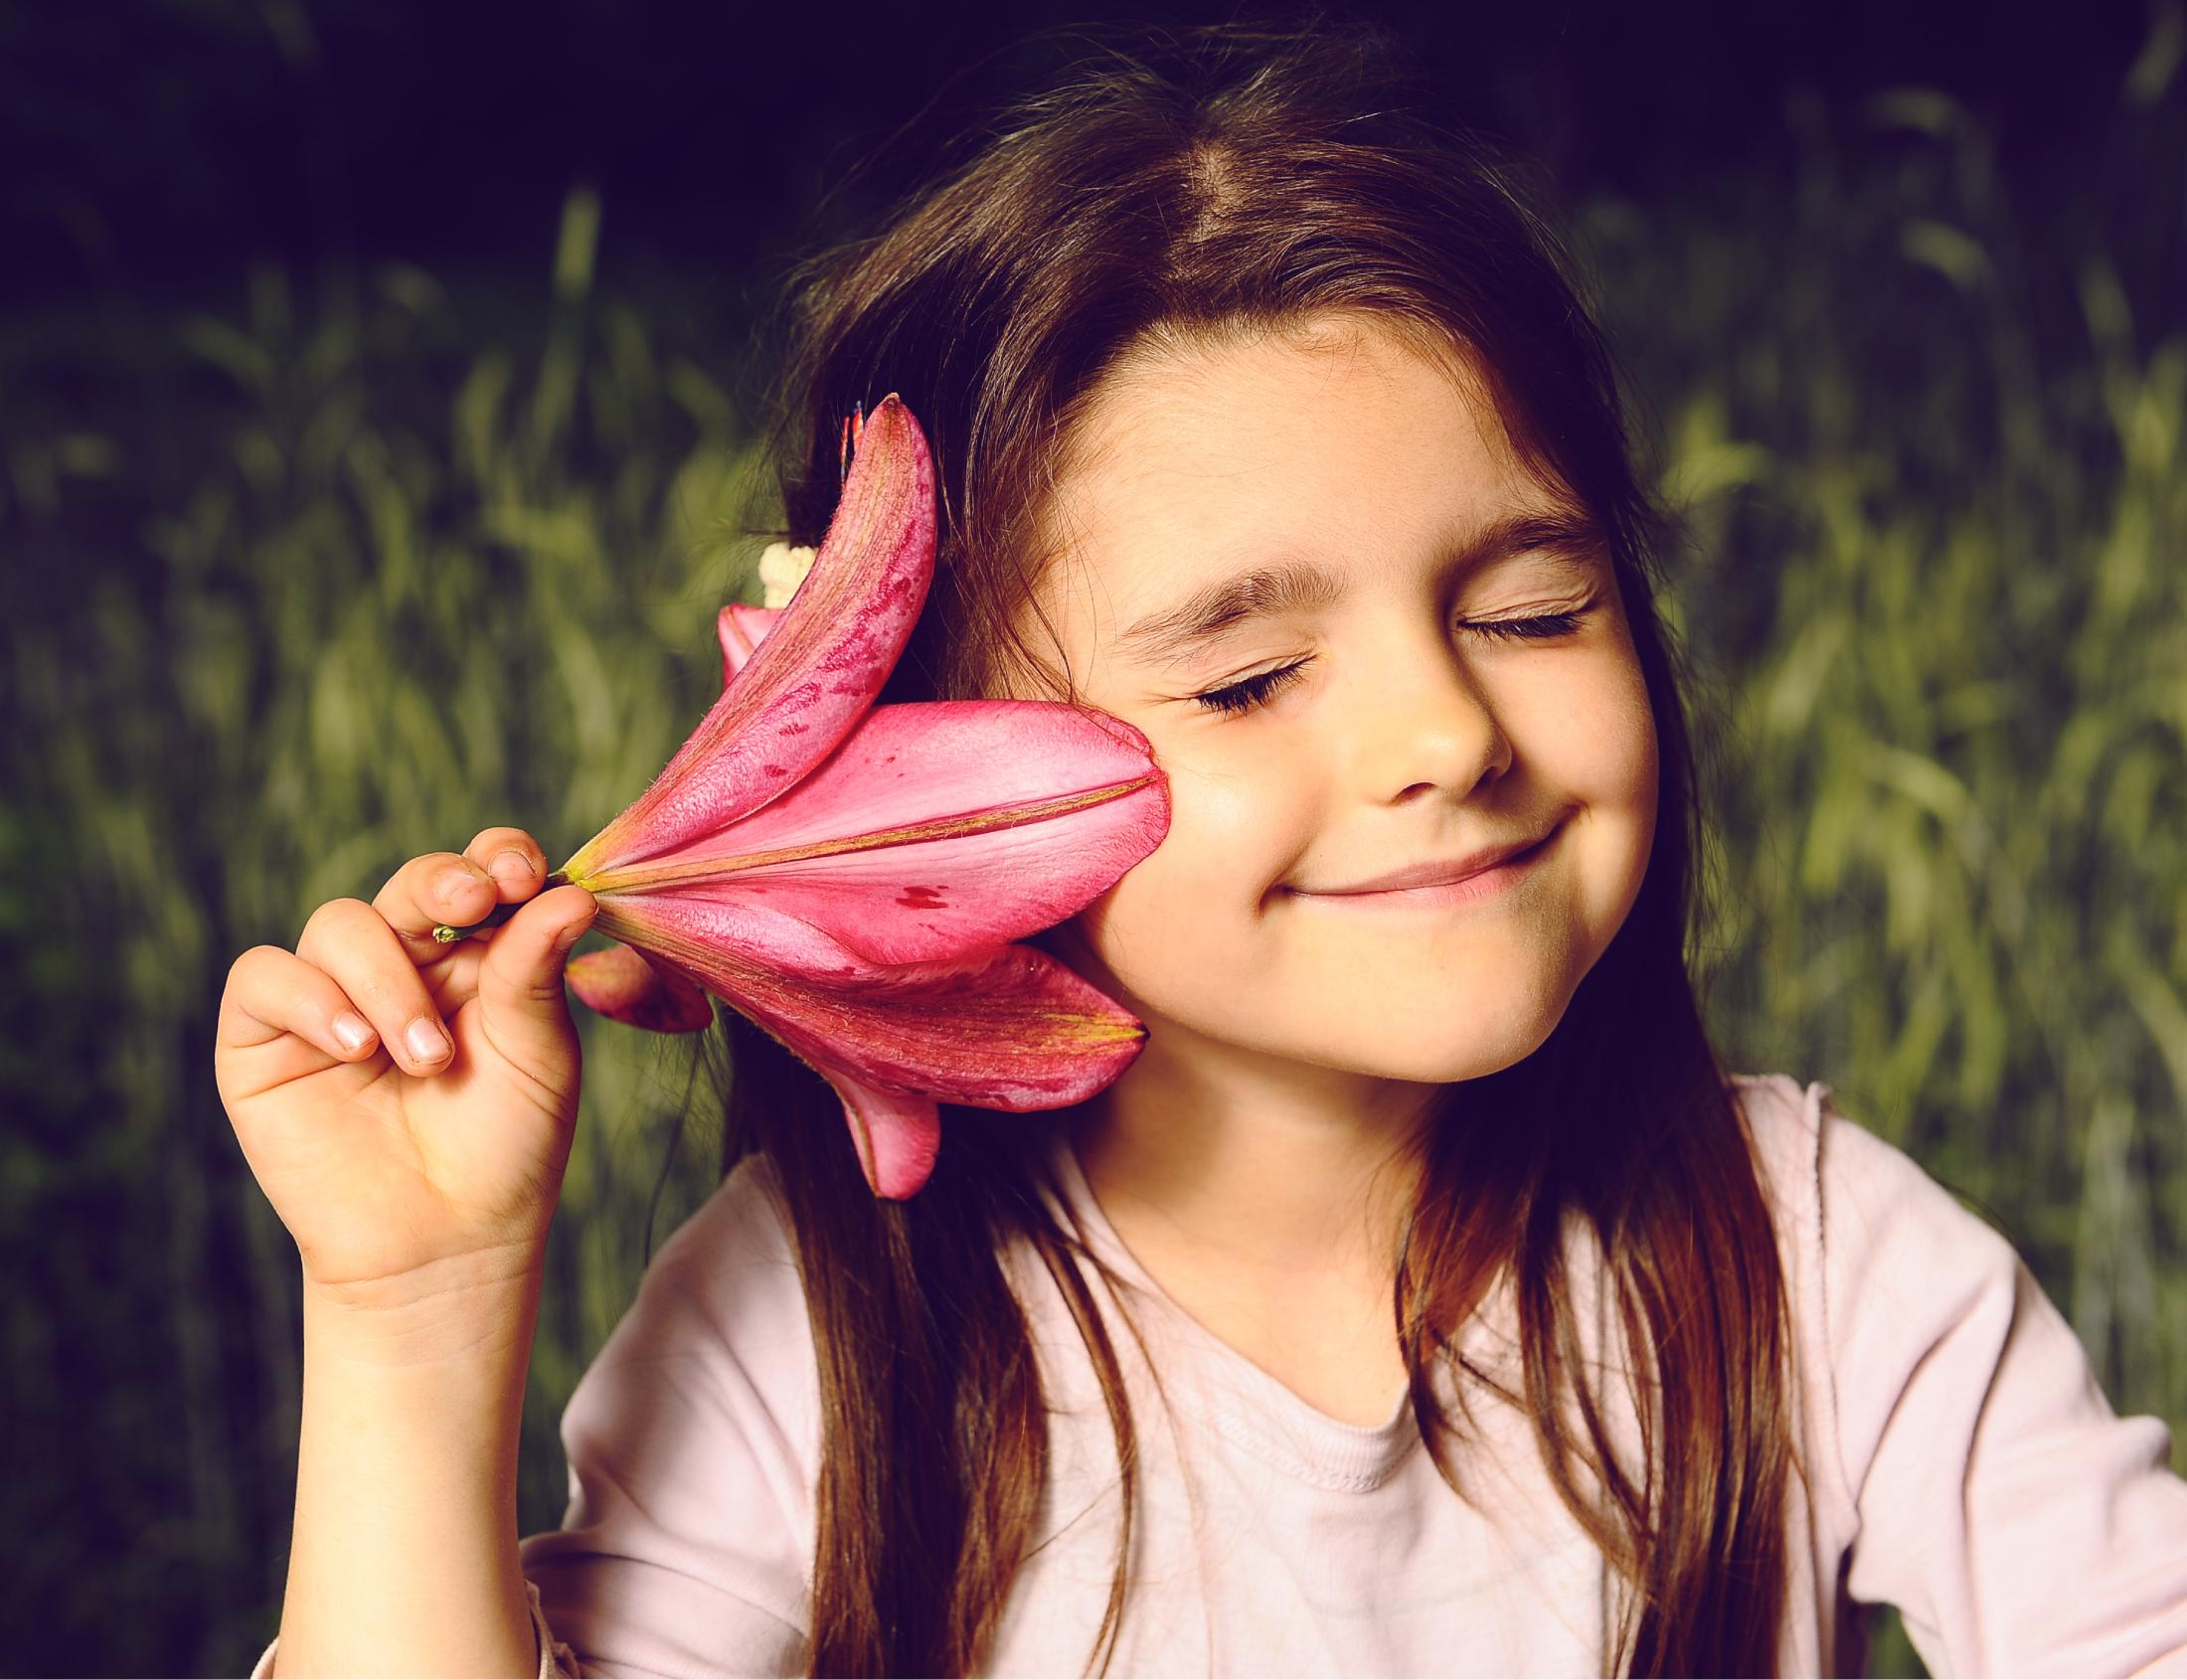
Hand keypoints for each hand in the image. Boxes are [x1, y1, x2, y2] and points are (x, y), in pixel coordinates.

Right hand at [215, 828, 598, 1309]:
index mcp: (479, 954)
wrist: (445, 1245)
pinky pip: (265, 977)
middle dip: (440, 882)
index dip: (496, 854)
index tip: (521, 872)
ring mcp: (331, 996)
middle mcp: (404, 962)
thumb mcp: (537, 1055)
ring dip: (388, 979)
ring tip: (428, 1059)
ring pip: (340, 924)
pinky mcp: (264, 1039)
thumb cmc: (505, 1148)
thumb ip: (536, 972)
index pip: (480, 871)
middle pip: (411, 881)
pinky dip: (311, 1000)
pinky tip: (356, 1049)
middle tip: (471, 903)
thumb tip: (571, 896)